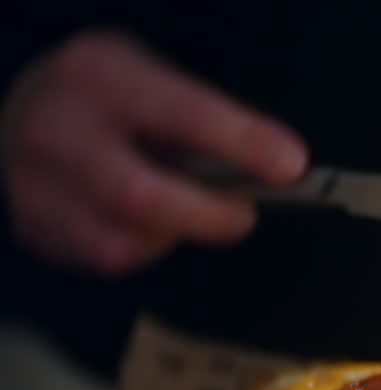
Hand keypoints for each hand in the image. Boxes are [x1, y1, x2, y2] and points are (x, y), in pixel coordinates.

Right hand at [1, 30, 306, 274]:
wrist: (22, 114)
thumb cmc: (110, 102)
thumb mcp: (152, 81)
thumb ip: (206, 120)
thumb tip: (279, 165)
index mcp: (100, 75)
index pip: (182, 112)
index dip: (242, 142)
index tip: (291, 165)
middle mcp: (58, 128)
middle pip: (141, 196)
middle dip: (208, 215)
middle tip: (244, 214)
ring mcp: (36, 184)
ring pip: (123, 241)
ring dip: (174, 236)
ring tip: (186, 211)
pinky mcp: (34, 227)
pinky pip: (106, 261)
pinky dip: (145, 249)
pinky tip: (148, 225)